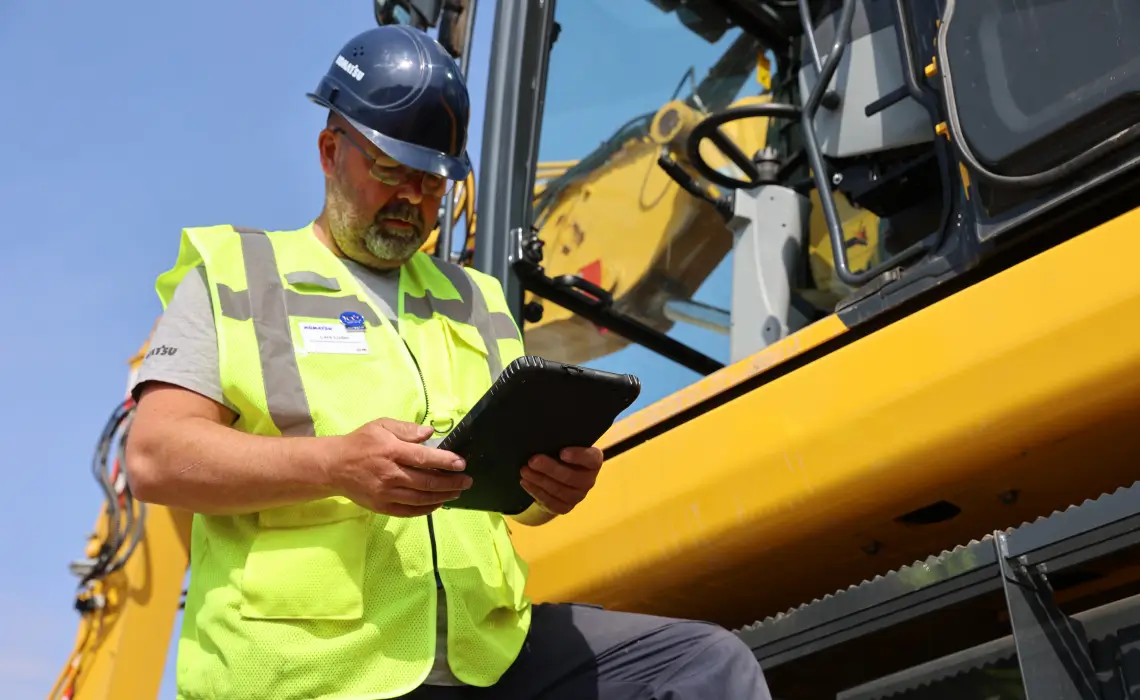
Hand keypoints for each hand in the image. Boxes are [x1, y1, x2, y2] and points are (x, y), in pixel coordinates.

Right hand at [330, 418, 471, 516]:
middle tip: (467, 481)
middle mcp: (391, 474)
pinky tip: (438, 503)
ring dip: (443, 497)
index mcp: (392, 451)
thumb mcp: (381, 426)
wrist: (334, 466)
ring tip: (457, 492)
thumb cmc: (360, 443)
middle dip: (452, 482)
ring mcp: (386, 493)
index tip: (462, 464)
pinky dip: (426, 509)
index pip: (425, 459)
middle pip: (427, 482)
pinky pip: (409, 511)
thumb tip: (429, 433)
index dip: (446, 462)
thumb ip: (407, 429)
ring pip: (421, 499)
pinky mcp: (382, 506)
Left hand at [519, 446, 603, 515]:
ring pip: (559, 490)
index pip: (591, 459)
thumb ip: (559, 442)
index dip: (578, 456)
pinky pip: (550, 501)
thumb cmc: (559, 455)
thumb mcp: (562, 446)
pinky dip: (536, 491)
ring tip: (524, 470)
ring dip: (539, 480)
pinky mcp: (565, 507)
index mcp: (593, 462)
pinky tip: (525, 482)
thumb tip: (543, 439)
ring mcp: (578, 496)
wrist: (555, 478)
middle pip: (571, 477)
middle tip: (533, 460)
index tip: (562, 452)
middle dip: (550, 468)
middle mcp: (589, 480)